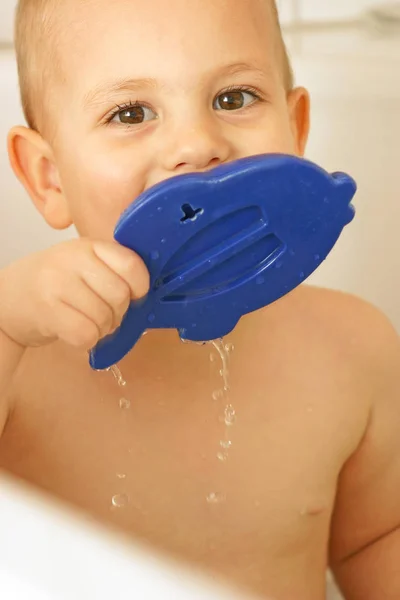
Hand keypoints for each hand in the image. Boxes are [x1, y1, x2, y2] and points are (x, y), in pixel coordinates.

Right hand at [0, 239, 149, 349]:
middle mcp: (72, 260)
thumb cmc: (53, 284)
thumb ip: (111, 270)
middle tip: (105, 315)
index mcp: (87, 246)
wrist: (7, 298)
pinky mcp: (47, 311)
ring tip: (88, 322)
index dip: (140, 285)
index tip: (135, 295)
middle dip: (119, 313)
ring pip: (105, 318)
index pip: (131, 263)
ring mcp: (57, 284)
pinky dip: (88, 341)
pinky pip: (87, 334)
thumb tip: (147, 293)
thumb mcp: (81, 264)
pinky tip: (77, 332)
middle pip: (120, 295)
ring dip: (103, 329)